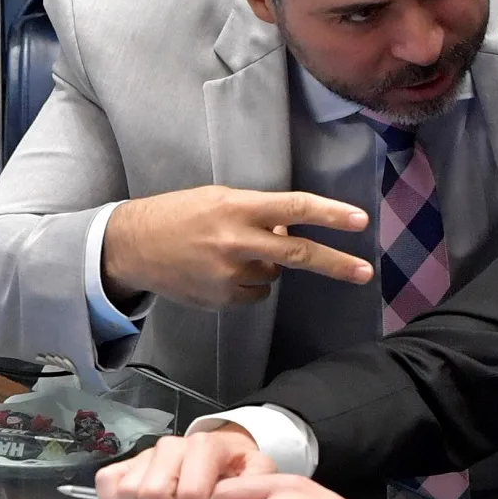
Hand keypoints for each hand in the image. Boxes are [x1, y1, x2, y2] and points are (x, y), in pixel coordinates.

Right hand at [95, 426, 272, 498]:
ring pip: (127, 493)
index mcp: (205, 446)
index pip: (190, 493)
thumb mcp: (257, 473)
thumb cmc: (236, 466)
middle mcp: (171, 445)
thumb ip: (252, 488)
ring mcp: (146, 454)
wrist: (222, 451)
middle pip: (152, 493)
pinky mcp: (126, 463)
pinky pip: (107, 484)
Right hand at [102, 186, 372, 307]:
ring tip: (228, 253)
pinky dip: (247, 284)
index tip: (360, 220)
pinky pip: (255, 294)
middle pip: (298, 254)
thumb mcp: (220, 199)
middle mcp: (237, 241)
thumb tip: (293, 230)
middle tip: (366, 272)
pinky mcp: (221, 299)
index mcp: (238, 208)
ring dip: (266, 265)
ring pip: (274, 275)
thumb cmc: (180, 214)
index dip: (330, 214)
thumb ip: (259, 213)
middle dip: (336, 264)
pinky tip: (220, 271)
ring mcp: (229, 274)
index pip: (294, 208)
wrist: (131, 247)